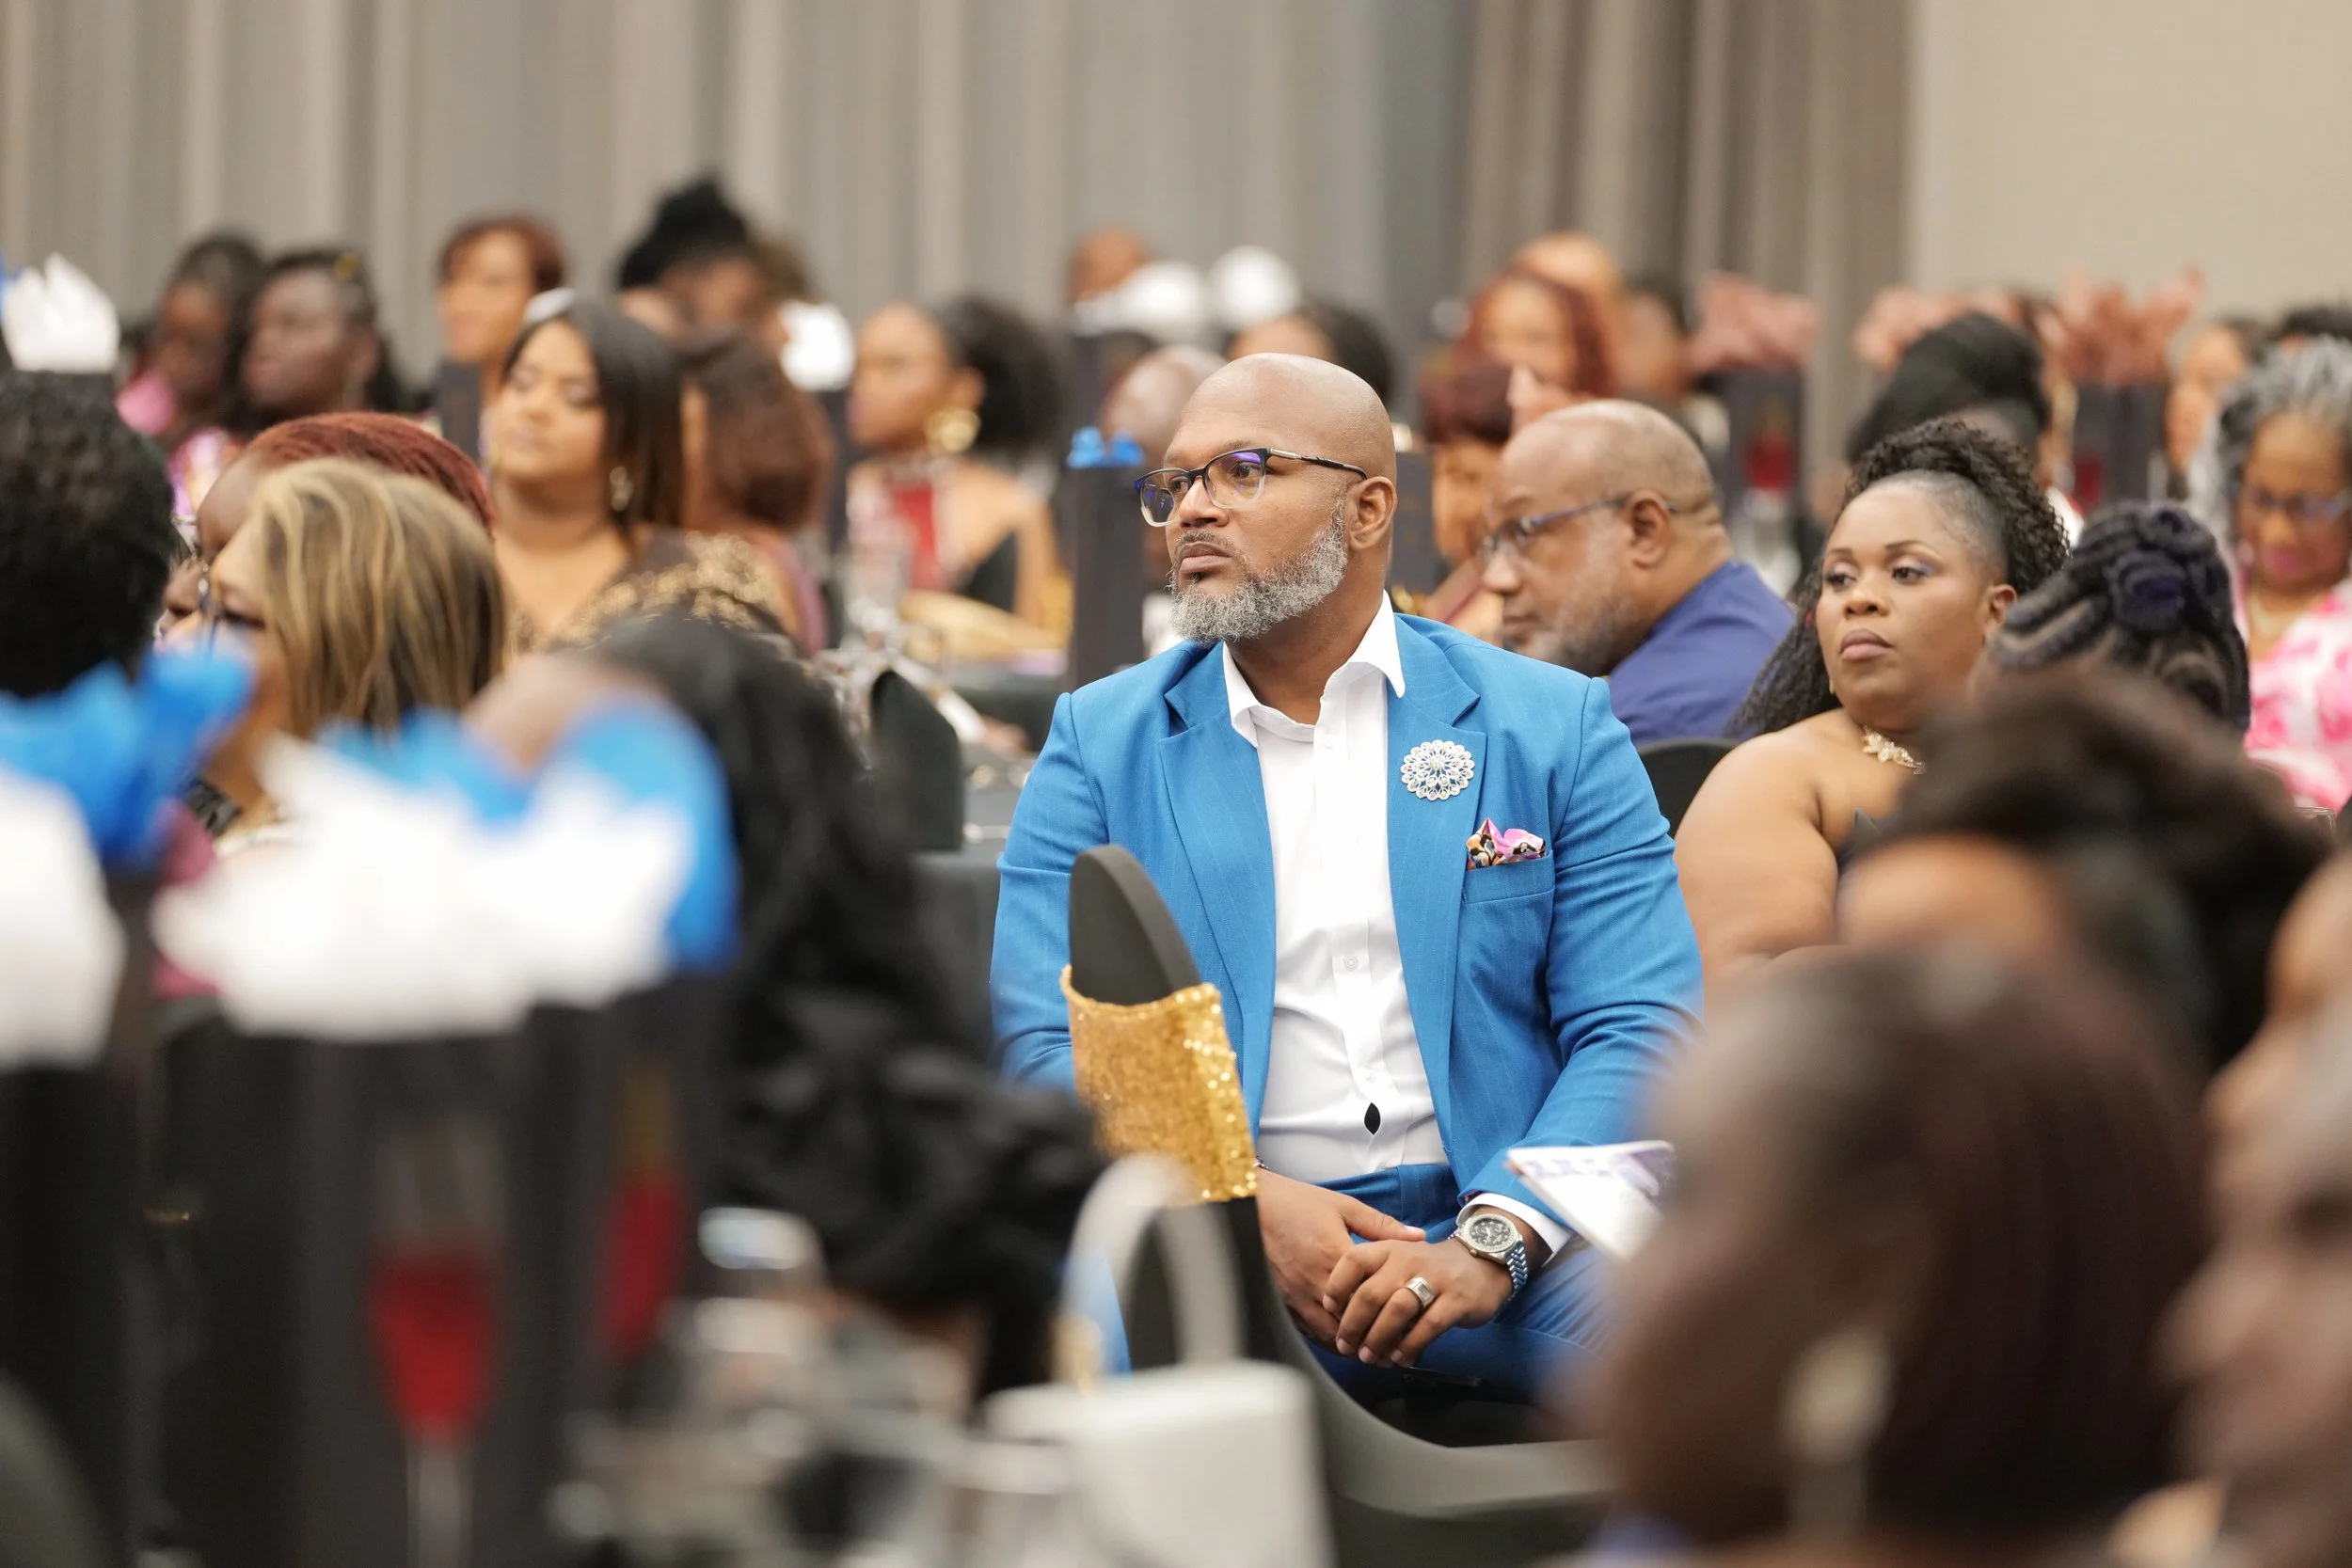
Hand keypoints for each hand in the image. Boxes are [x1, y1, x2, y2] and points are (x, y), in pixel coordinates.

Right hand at [1255, 1169, 1423, 1344]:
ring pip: (1329, 1336)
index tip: (1410, 1324)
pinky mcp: (1283, 1303)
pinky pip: (1309, 1332)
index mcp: (1335, 1257)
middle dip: (1374, 1339)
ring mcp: (1296, 1297)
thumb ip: (1382, 1225)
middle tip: (1397, 1347)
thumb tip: (1418, 1237)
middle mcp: (1315, 1283)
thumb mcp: (1343, 1206)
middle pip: (1351, 1326)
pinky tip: (1343, 1340)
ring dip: (1352, 1344)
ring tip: (1374, 1349)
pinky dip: (1329, 1340)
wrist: (1251, 1204)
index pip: (1370, 1299)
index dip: (1391, 1316)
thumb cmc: (1297, 1203)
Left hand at [1322, 1235, 1513, 1367]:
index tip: (1330, 1312)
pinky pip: (1428, 1327)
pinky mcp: (1456, 1299)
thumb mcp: (1399, 1259)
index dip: (1336, 1287)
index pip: (1353, 1260)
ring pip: (1397, 1310)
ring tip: (1370, 1356)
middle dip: (1353, 1325)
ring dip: (1379, 1338)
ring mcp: (1435, 1278)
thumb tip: (1338, 1314)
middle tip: (1345, 1346)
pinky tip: (1400, 1358)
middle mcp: (1409, 1259)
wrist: (1483, 1263)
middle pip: (1371, 1293)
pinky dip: (1410, 1346)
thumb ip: (1372, 1278)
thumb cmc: (1429, 1269)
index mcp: (1390, 1248)